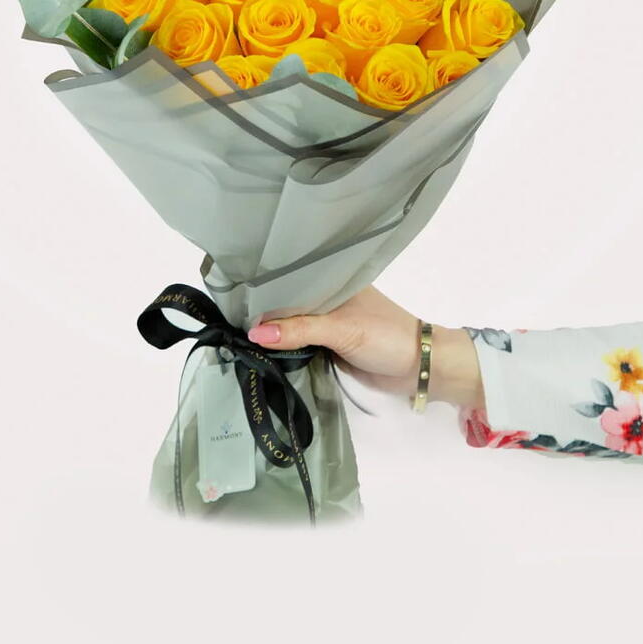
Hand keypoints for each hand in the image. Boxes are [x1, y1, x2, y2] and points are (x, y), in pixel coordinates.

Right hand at [247, 286, 483, 407]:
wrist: (419, 370)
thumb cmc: (386, 336)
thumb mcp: (341, 328)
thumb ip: (299, 329)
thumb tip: (254, 333)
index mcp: (334, 278)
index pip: (292, 274)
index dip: (264, 280)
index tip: (230, 285)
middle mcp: (328, 296)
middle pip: (287, 300)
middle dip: (262, 307)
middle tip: (223, 311)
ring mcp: (327, 322)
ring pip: (291, 322)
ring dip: (270, 329)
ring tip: (232, 328)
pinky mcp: (327, 345)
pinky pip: (298, 342)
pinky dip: (282, 345)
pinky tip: (258, 347)